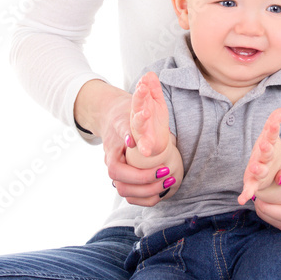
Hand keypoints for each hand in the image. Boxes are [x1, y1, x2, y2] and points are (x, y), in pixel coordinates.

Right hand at [77, 79, 177, 207]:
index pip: (117, 157)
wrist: (112, 117)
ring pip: (124, 190)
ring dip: (147, 190)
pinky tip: (162, 193)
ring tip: (168, 181)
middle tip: (166, 172)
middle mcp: (112, 157)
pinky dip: (147, 198)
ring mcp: (116, 169)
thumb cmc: (126, 111)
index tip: (151, 153)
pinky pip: (131, 196)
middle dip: (144, 178)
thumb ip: (141, 97)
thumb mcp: (133, 103)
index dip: (134, 159)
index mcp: (114, 141)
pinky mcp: (124, 178)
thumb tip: (148, 81)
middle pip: (118, 178)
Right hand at [237, 108, 280, 205]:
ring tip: (258, 169)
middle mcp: (260, 156)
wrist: (264, 167)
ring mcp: (256, 169)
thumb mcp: (271, 136)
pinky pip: (249, 188)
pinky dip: (245, 193)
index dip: (272, 130)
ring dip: (257, 169)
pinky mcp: (254, 182)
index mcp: (267, 145)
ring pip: (257, 169)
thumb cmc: (268, 150)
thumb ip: (273, 122)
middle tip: (266, 145)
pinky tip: (242, 199)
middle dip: (264, 149)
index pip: (271, 135)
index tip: (275, 124)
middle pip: (263, 152)